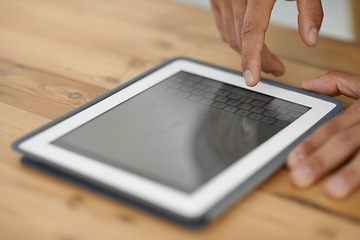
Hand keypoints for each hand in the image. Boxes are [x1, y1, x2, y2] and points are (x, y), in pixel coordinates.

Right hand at [210, 0, 322, 85]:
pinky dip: (233, 39)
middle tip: (276, 69)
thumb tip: (310, 39)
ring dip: (246, 53)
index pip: (251, 32)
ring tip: (266, 60)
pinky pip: (222, 25)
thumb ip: (308, 8)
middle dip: (258, 60)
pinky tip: (246, 44)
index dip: (252, 58)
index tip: (253, 79)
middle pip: (240, 39)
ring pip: (229, 35)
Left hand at [287, 72, 359, 198]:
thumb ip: (339, 83)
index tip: (292, 159)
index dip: (311, 143)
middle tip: (300, 178)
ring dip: (352, 174)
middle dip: (321, 161)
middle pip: (346, 142)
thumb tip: (308, 86)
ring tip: (332, 191)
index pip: (332, 127)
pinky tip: (359, 193)